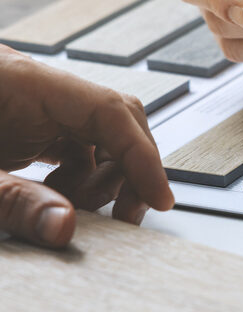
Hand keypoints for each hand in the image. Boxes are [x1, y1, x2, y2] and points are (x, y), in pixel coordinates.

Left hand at [0, 46, 173, 246]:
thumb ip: (15, 202)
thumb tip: (65, 230)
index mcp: (22, 82)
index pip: (109, 110)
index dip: (142, 155)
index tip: (159, 197)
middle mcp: (35, 87)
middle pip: (116, 120)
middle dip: (129, 169)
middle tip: (127, 215)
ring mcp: (32, 104)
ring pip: (99, 135)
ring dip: (104, 177)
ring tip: (76, 208)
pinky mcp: (26, 122)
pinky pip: (75, 144)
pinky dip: (81, 176)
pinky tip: (59, 196)